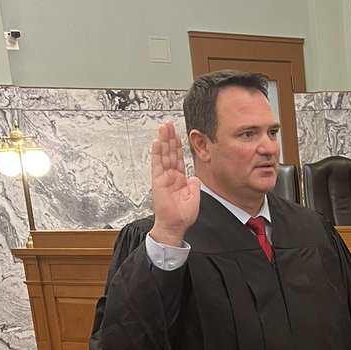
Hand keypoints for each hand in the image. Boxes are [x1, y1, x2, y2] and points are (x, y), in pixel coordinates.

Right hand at [150, 121, 201, 245]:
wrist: (176, 226)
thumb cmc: (183, 216)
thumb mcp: (194, 197)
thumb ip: (194, 185)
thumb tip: (194, 177)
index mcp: (180, 179)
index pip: (179, 158)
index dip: (178, 146)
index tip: (177, 133)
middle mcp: (171, 176)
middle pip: (170, 153)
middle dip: (169, 138)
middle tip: (168, 124)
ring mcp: (163, 177)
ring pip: (163, 155)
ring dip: (163, 140)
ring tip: (163, 127)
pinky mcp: (158, 181)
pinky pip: (157, 164)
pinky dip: (157, 153)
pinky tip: (156, 142)